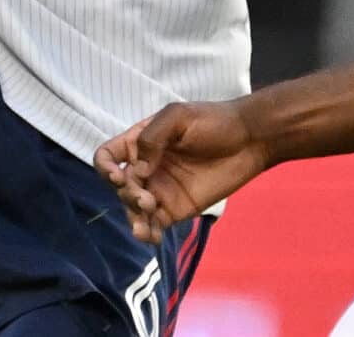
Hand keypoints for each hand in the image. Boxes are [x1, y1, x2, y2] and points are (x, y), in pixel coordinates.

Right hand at [94, 100, 270, 244]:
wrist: (249, 141)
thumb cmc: (213, 121)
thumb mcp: (178, 117)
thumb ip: (152, 138)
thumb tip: (139, 170)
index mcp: (139, 142)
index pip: (107, 157)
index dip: (105, 168)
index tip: (119, 177)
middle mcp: (145, 168)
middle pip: (118, 186)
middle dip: (127, 195)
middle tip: (147, 200)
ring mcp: (159, 190)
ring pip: (132, 209)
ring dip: (133, 218)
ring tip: (146, 225)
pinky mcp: (175, 209)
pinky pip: (153, 224)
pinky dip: (147, 233)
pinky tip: (151, 237)